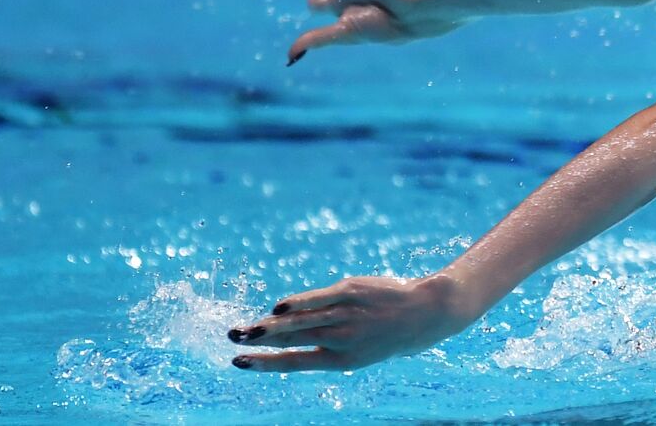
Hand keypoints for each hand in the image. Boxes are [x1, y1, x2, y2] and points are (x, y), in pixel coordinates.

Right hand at [227, 272, 480, 371]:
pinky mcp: (351, 291)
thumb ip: (324, 339)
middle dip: (260, 341)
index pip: (294, 363)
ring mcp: (346, 314)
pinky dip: (298, 304)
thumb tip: (285, 324)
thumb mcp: (357, 349)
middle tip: (232, 339)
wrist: (423, 315)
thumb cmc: (385, 334)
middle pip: (293, 341)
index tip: (238, 362)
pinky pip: (319, 299)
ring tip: (244, 329)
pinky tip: (277, 308)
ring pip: (301, 322)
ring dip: (269, 325)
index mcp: (340, 360)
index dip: (264, 364)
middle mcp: (341, 339)